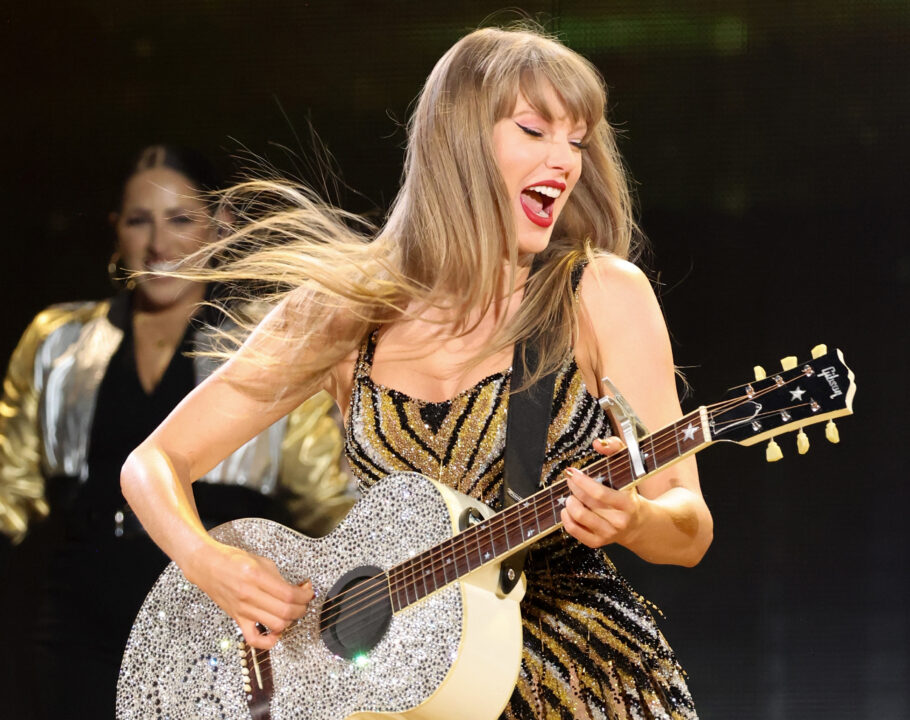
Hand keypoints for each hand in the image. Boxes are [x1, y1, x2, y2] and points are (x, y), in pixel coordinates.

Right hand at [185, 542, 313, 648]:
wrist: (207, 566)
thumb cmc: (233, 560)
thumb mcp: (261, 561)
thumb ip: (279, 578)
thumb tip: (299, 589)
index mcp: (256, 576)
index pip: (289, 594)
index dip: (305, 595)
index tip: (309, 592)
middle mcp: (249, 595)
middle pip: (286, 612)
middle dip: (301, 608)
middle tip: (304, 601)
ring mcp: (242, 609)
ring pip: (275, 625)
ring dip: (290, 621)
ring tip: (292, 612)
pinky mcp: (237, 619)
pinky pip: (253, 639)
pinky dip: (268, 641)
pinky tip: (276, 632)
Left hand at [561, 436, 641, 548]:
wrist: (638, 524)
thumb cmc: (629, 493)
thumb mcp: (628, 469)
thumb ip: (616, 449)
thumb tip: (598, 443)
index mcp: (627, 504)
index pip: (600, 493)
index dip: (582, 481)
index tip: (571, 472)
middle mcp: (618, 521)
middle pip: (586, 503)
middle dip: (573, 488)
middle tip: (570, 479)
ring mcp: (607, 534)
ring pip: (578, 516)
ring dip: (569, 502)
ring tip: (571, 495)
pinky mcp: (597, 542)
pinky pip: (573, 530)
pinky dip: (566, 517)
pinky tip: (568, 508)